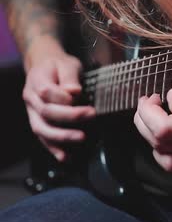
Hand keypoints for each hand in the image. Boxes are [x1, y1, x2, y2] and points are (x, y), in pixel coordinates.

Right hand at [22, 38, 95, 160]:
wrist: (45, 68)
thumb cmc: (59, 66)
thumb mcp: (67, 63)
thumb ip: (70, 77)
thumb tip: (74, 91)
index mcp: (37, 80)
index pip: (46, 92)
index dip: (63, 97)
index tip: (80, 94)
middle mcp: (30, 98)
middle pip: (46, 112)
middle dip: (70, 116)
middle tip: (92, 114)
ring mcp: (32, 112)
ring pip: (41, 128)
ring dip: (61, 136)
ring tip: (81, 138)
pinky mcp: (37, 122)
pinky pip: (43, 138)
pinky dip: (53, 148)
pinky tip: (65, 157)